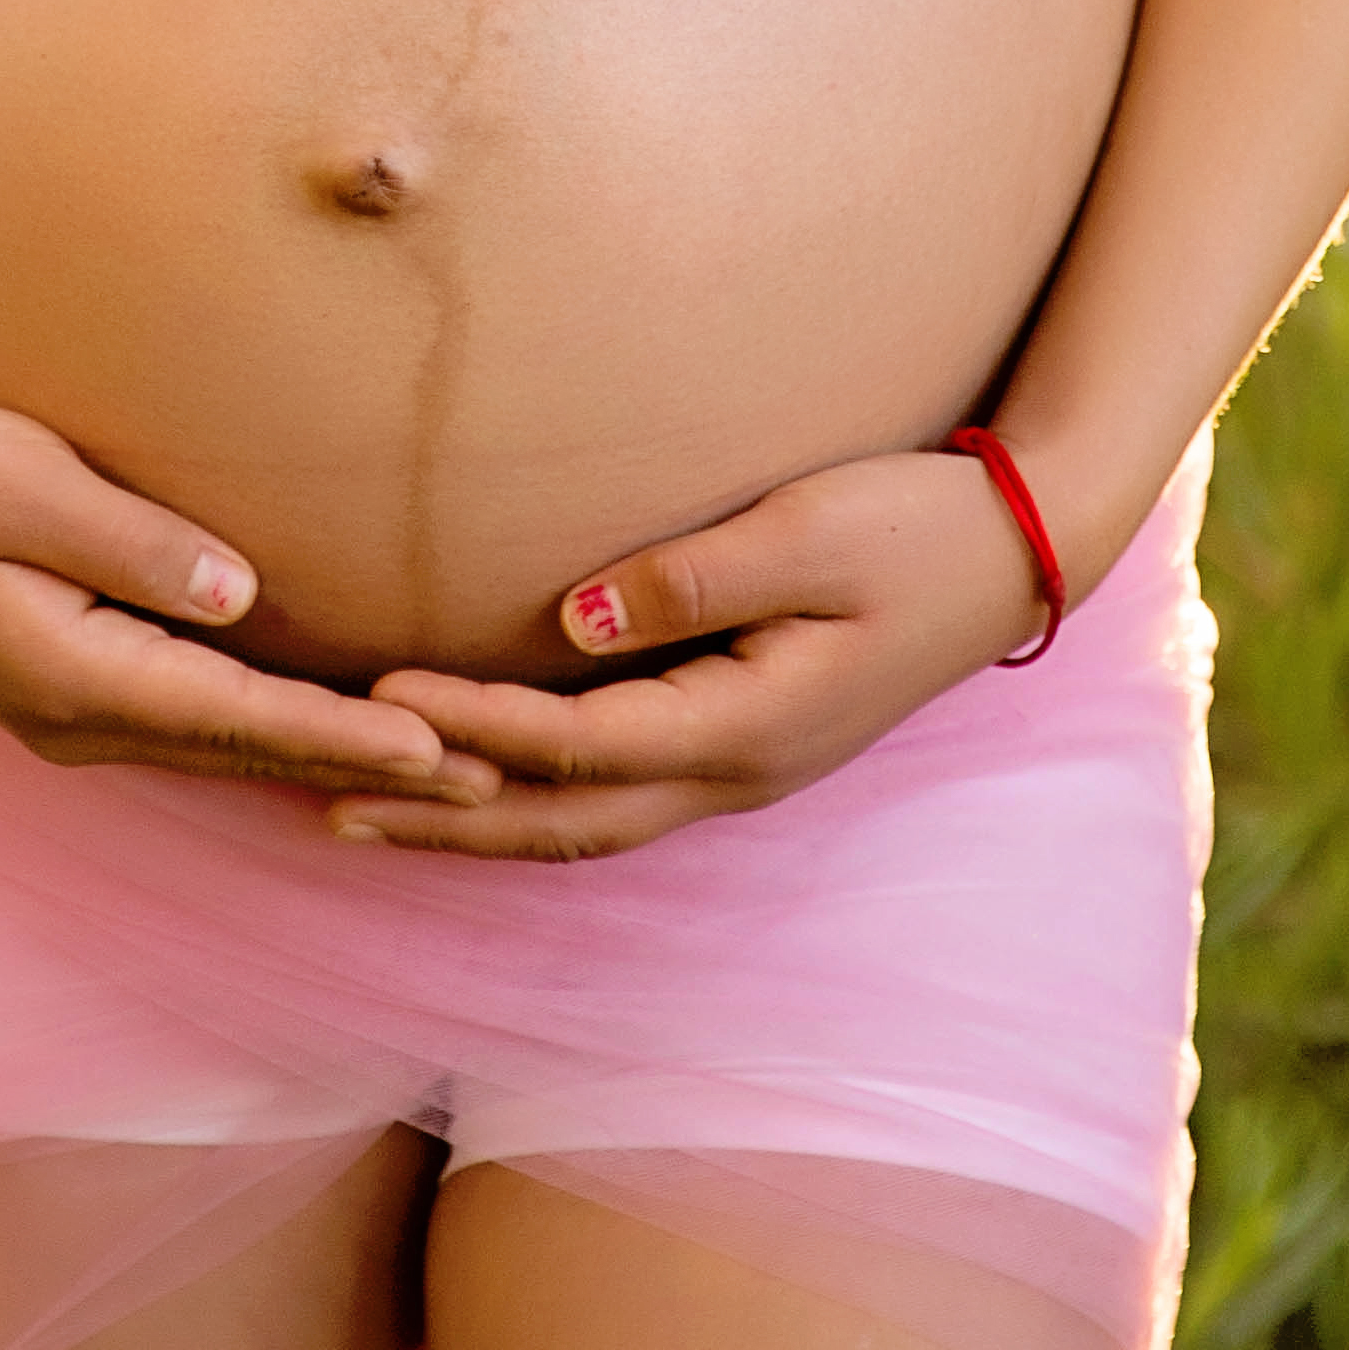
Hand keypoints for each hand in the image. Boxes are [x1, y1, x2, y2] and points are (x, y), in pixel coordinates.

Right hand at [0, 395, 503, 809]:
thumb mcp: (22, 483)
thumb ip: (132, 543)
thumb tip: (240, 594)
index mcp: (69, 676)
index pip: (237, 717)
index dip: (343, 735)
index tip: (441, 753)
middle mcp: (77, 719)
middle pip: (247, 751)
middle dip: (365, 766)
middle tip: (492, 780)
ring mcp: (73, 713)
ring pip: (227, 746)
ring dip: (328, 757)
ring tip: (443, 768)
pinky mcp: (76, 683)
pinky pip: (197, 721)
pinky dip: (273, 730)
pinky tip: (332, 728)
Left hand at [330, 446, 1039, 859]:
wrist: (1019, 549)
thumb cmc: (915, 524)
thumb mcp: (808, 531)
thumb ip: (691, 577)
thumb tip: (572, 617)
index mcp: (748, 727)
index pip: (578, 746)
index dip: (472, 729)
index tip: (375, 704)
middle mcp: (737, 772)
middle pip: (564, 822)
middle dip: (446, 821)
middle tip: (329, 806)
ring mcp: (743, 769)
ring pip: (587, 824)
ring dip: (478, 825)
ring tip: (374, 813)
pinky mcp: (744, 742)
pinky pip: (618, 795)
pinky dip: (535, 799)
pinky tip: (484, 783)